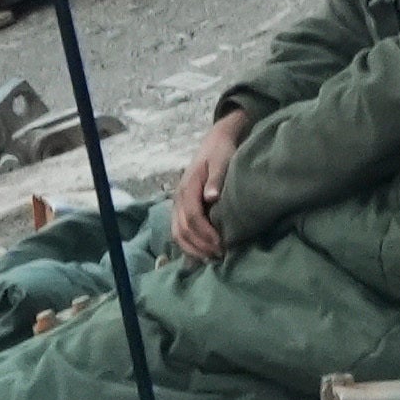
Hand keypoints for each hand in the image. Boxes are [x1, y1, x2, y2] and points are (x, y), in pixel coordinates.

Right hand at [164, 110, 248, 265]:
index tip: (221, 245)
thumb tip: (211, 197)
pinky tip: (199, 254)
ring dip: (192, 249)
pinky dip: (187, 245)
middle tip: (219, 256)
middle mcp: (179, 198)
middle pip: (183, 229)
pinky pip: (178, 231)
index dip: (205, 234)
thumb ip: (216, 179)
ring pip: (177, 233)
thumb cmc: (221, 152)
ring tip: (210, 258)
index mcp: (188, 187)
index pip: (192, 217)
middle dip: (200, 246)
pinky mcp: (181, 208)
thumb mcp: (221, 160)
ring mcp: (177, 204)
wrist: (215, 141)